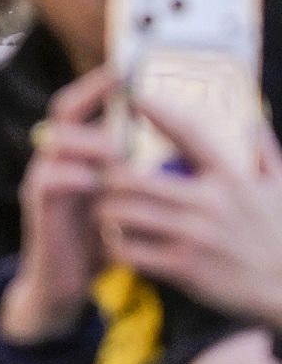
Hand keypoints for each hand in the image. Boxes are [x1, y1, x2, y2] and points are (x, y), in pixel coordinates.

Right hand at [1, 71, 118, 343]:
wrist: (64, 282)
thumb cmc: (98, 237)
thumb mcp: (118, 196)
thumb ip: (133, 168)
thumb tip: (174, 140)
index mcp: (75, 153)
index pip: (78, 104)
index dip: (97, 84)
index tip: (126, 68)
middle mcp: (54, 160)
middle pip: (62, 113)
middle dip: (91, 103)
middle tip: (125, 104)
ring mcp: (43, 182)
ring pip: (57, 144)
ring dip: (90, 143)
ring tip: (117, 151)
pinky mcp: (39, 208)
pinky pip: (51, 180)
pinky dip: (75, 177)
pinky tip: (98, 183)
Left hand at [102, 98, 281, 327]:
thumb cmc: (279, 235)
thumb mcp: (281, 189)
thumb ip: (265, 153)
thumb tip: (252, 121)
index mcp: (231, 178)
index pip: (190, 134)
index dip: (160, 112)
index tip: (136, 97)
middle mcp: (209, 202)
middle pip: (132, 178)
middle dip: (107, 178)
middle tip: (100, 180)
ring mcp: (193, 235)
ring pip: (122, 213)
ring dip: (105, 213)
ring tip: (105, 213)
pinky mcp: (182, 267)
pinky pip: (128, 251)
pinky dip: (115, 247)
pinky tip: (119, 244)